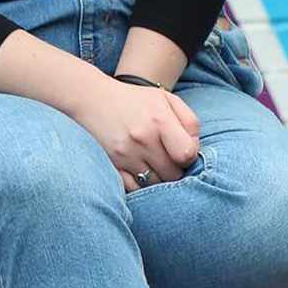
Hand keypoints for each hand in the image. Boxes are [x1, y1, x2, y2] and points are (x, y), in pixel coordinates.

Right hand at [65, 75, 200, 192]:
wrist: (92, 98)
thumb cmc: (135, 100)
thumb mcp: (166, 99)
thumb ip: (189, 121)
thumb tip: (196, 149)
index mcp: (159, 119)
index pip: (187, 155)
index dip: (189, 156)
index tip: (182, 150)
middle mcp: (142, 138)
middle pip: (173, 173)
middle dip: (175, 168)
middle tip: (167, 157)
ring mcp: (125, 153)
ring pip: (155, 183)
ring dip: (158, 176)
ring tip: (153, 162)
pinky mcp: (111, 164)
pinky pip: (134, 188)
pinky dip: (140, 184)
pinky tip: (140, 170)